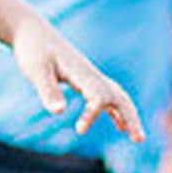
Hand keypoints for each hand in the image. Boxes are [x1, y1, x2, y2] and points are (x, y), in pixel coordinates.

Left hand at [12, 19, 144, 141]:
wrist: (31, 32)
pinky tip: (119, 126)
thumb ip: (48, 90)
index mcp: (81, 73)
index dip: (92, 113)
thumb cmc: (32, 50)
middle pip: (119, 97)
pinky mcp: (84, 79)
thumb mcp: (36, 71)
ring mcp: (89, 77)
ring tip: (137, 138)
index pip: (98, 95)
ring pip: (116, 97)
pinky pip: (106, 96)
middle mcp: (91, 75)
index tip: (79, 130)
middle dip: (130, 117)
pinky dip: (115, 112)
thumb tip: (58, 112)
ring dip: (127, 116)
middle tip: (139, 140)